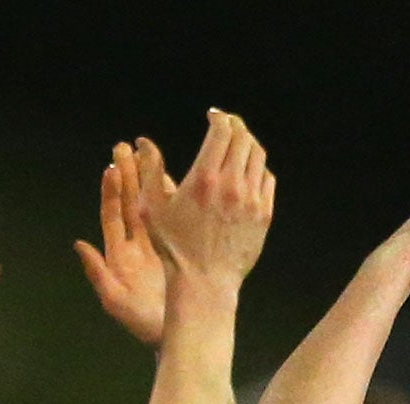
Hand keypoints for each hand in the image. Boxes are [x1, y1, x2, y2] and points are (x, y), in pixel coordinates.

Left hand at [75, 142, 166, 347]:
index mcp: (120, 256)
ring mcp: (159, 246)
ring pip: (152, 206)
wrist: (180, 336)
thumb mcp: (116, 301)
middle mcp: (138, 246)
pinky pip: (173, 217)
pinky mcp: (179, 249)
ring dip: (149, 180)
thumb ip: (98, 274)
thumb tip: (79, 244)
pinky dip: (171, 197)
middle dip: (128, 175)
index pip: (114, 216)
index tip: (112, 167)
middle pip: (131, 203)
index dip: (111, 192)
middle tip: (124, 146)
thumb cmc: (146, 325)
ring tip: (147, 153)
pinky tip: (172, 178)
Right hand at [134, 110, 274, 294]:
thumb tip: (143, 142)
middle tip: (227, 125)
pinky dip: (258, 168)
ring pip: (258, 157)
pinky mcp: (264, 215)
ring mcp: (252, 200)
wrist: (204, 282)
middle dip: (235, 125)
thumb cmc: (173, 247)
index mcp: (205, 179)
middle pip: (244, 138)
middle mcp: (232, 185)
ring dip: (248, 144)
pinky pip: (267, 180)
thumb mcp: (151, 208)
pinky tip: (247, 170)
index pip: (222, 131)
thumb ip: (150, 171)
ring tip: (238, 144)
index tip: (213, 115)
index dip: (219, 117)